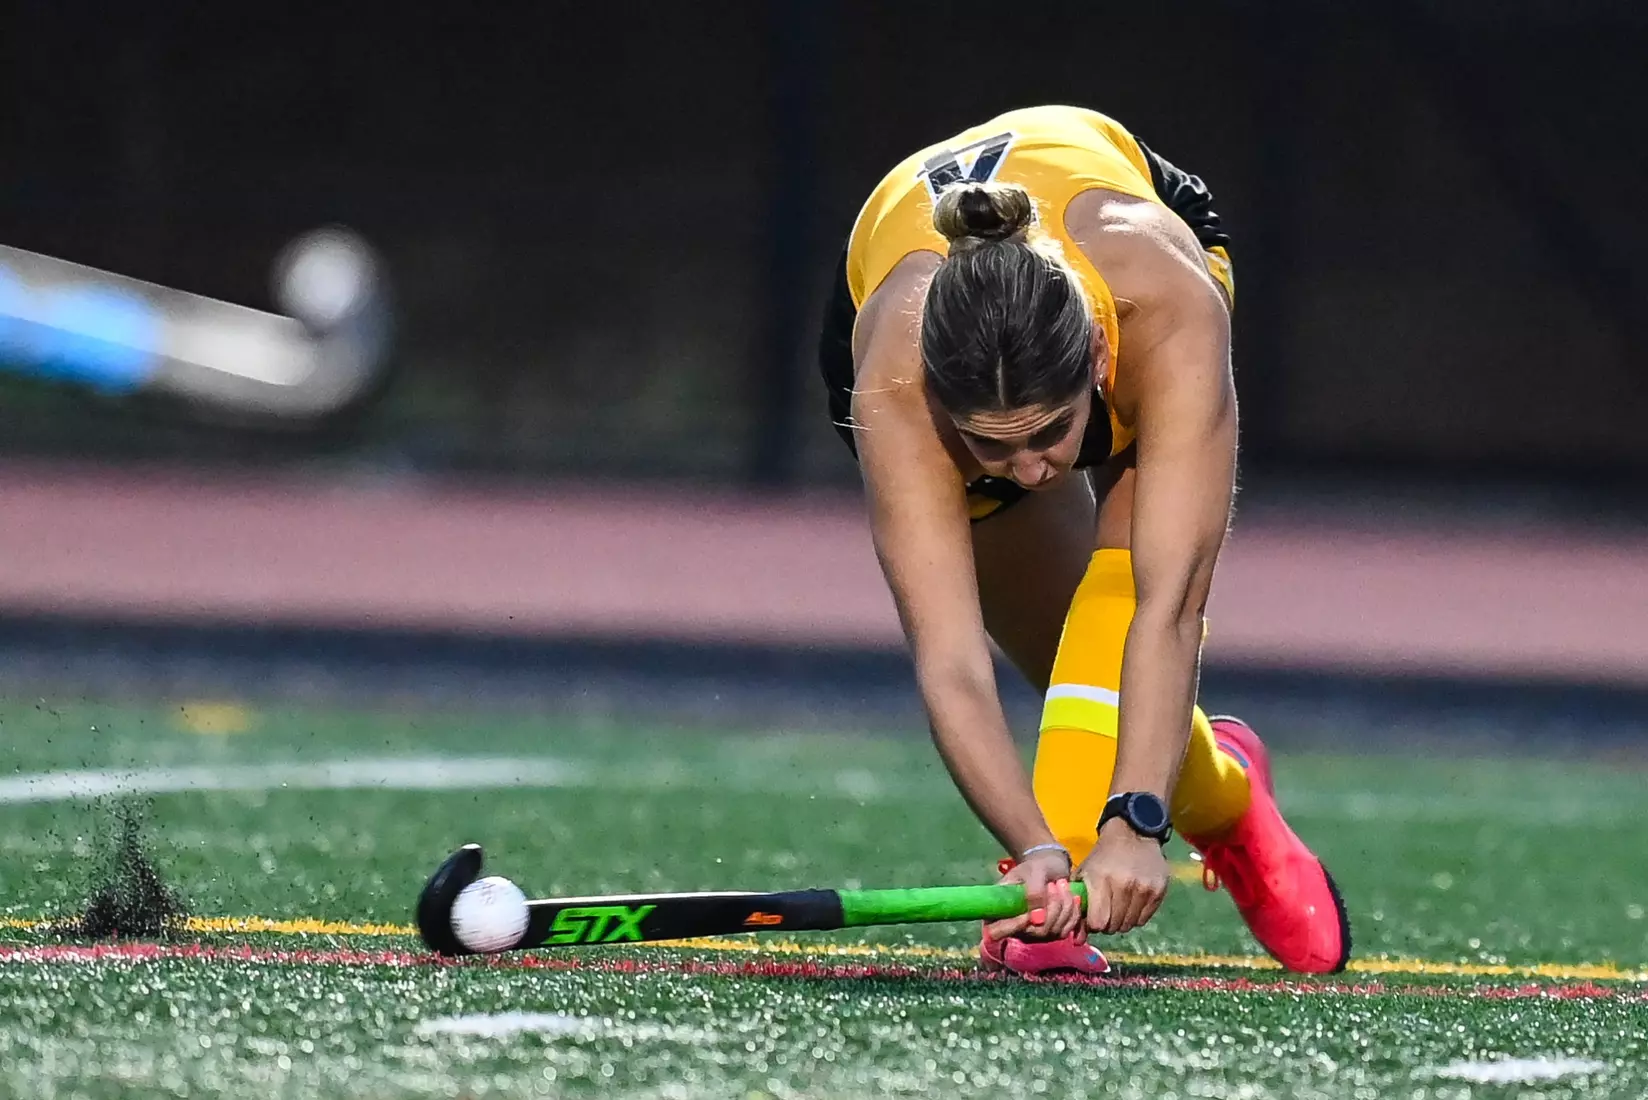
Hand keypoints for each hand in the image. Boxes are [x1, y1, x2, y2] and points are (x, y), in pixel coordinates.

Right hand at [983, 847, 1081, 941]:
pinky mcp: (1051, 933)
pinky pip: (1065, 930)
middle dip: (1051, 908)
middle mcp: (1015, 927)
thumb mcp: (1033, 872)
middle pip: (1034, 933)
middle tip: (1054, 884)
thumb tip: (1038, 919)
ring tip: (1063, 884)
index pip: (997, 931)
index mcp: (999, 911)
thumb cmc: (1036, 866)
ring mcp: (1034, 933)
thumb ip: (1033, 892)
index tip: (1029, 911)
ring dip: (1064, 907)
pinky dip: (1073, 912)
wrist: (1051, 868)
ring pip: (1052, 932)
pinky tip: (1073, 897)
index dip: (1014, 926)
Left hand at [1077, 819, 1170, 934]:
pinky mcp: (1159, 891)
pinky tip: (1131, 902)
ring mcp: (1144, 889)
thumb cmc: (1103, 856)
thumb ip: (1079, 906)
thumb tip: (1078, 940)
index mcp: (1101, 880)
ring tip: (1118, 906)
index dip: (1093, 924)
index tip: (1093, 917)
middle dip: (1107, 923)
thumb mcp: (1085, 874)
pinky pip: (1144, 919)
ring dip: (1121, 921)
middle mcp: (1124, 886)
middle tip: (1106, 910)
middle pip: (1114, 926)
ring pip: (1129, 925)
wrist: (1134, 833)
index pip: (1098, 923)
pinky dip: (1135, 916)